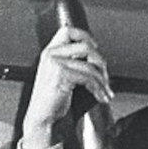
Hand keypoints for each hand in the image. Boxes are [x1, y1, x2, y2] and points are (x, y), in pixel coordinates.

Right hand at [20, 25, 112, 148]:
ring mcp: (54, 63)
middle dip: (101, 63)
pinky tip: (100, 96)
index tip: (95, 48)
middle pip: (86, 46)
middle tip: (105, 77)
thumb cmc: (52, 100)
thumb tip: (97, 58)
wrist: (42, 118)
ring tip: (105, 91)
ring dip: (103, 81)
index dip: (85, 36)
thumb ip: (73, 62)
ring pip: (90, 66)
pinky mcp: (60, 74)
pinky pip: (88, 78)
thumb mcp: (61, 75)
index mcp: (49, 51)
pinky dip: (98, 89)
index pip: (68, 30)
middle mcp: (50, 54)